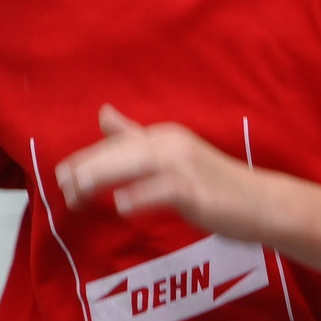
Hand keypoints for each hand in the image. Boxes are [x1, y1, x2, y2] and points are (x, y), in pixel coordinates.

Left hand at [55, 105, 267, 239]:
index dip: (84, 160)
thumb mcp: (171, 155)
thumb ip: (135, 137)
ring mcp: (185, 166)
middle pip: (119, 152)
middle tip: (63, 191)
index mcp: (162, 136)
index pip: (113, 145)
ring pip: (134, 165)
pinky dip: (140, 197)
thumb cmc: (213, 184)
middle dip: (86, 170)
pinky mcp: (197, 191)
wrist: (261, 203)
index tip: (60, 178)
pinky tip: (121, 207)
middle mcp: (171, 144)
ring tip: (77, 195)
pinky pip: (163, 190)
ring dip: (101, 179)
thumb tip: (102, 113)